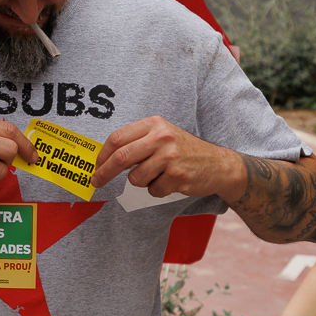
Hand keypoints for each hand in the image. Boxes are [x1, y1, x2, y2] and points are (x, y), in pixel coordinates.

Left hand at [90, 116, 242, 198]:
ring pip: (135, 178)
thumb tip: (105, 158)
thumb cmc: (184, 151)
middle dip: (104, 173)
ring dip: (142, 182)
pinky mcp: (178, 175)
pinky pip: (153, 190)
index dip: (102, 154)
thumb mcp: (162, 136)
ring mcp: (170, 156)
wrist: (219, 164)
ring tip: (158, 175)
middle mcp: (162, 137)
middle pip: (121, 157)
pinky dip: (158, 190)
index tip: (95, 165)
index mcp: (154, 124)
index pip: (117, 138)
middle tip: (95, 182)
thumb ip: (138, 142)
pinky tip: (171, 182)